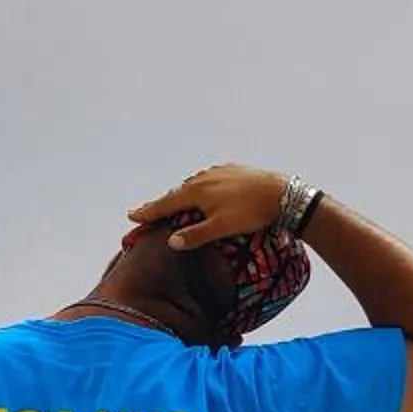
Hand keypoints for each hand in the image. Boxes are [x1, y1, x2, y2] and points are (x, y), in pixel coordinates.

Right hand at [125, 163, 290, 247]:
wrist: (281, 193)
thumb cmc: (250, 212)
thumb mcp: (221, 228)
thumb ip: (195, 235)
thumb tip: (171, 242)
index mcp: (196, 191)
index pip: (166, 204)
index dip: (149, 211)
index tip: (132, 215)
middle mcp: (203, 178)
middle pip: (177, 193)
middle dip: (163, 203)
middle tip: (148, 210)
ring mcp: (218, 171)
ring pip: (193, 184)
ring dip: (182, 194)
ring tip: (174, 202)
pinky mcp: (233, 169)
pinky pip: (209, 179)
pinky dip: (200, 187)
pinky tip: (205, 190)